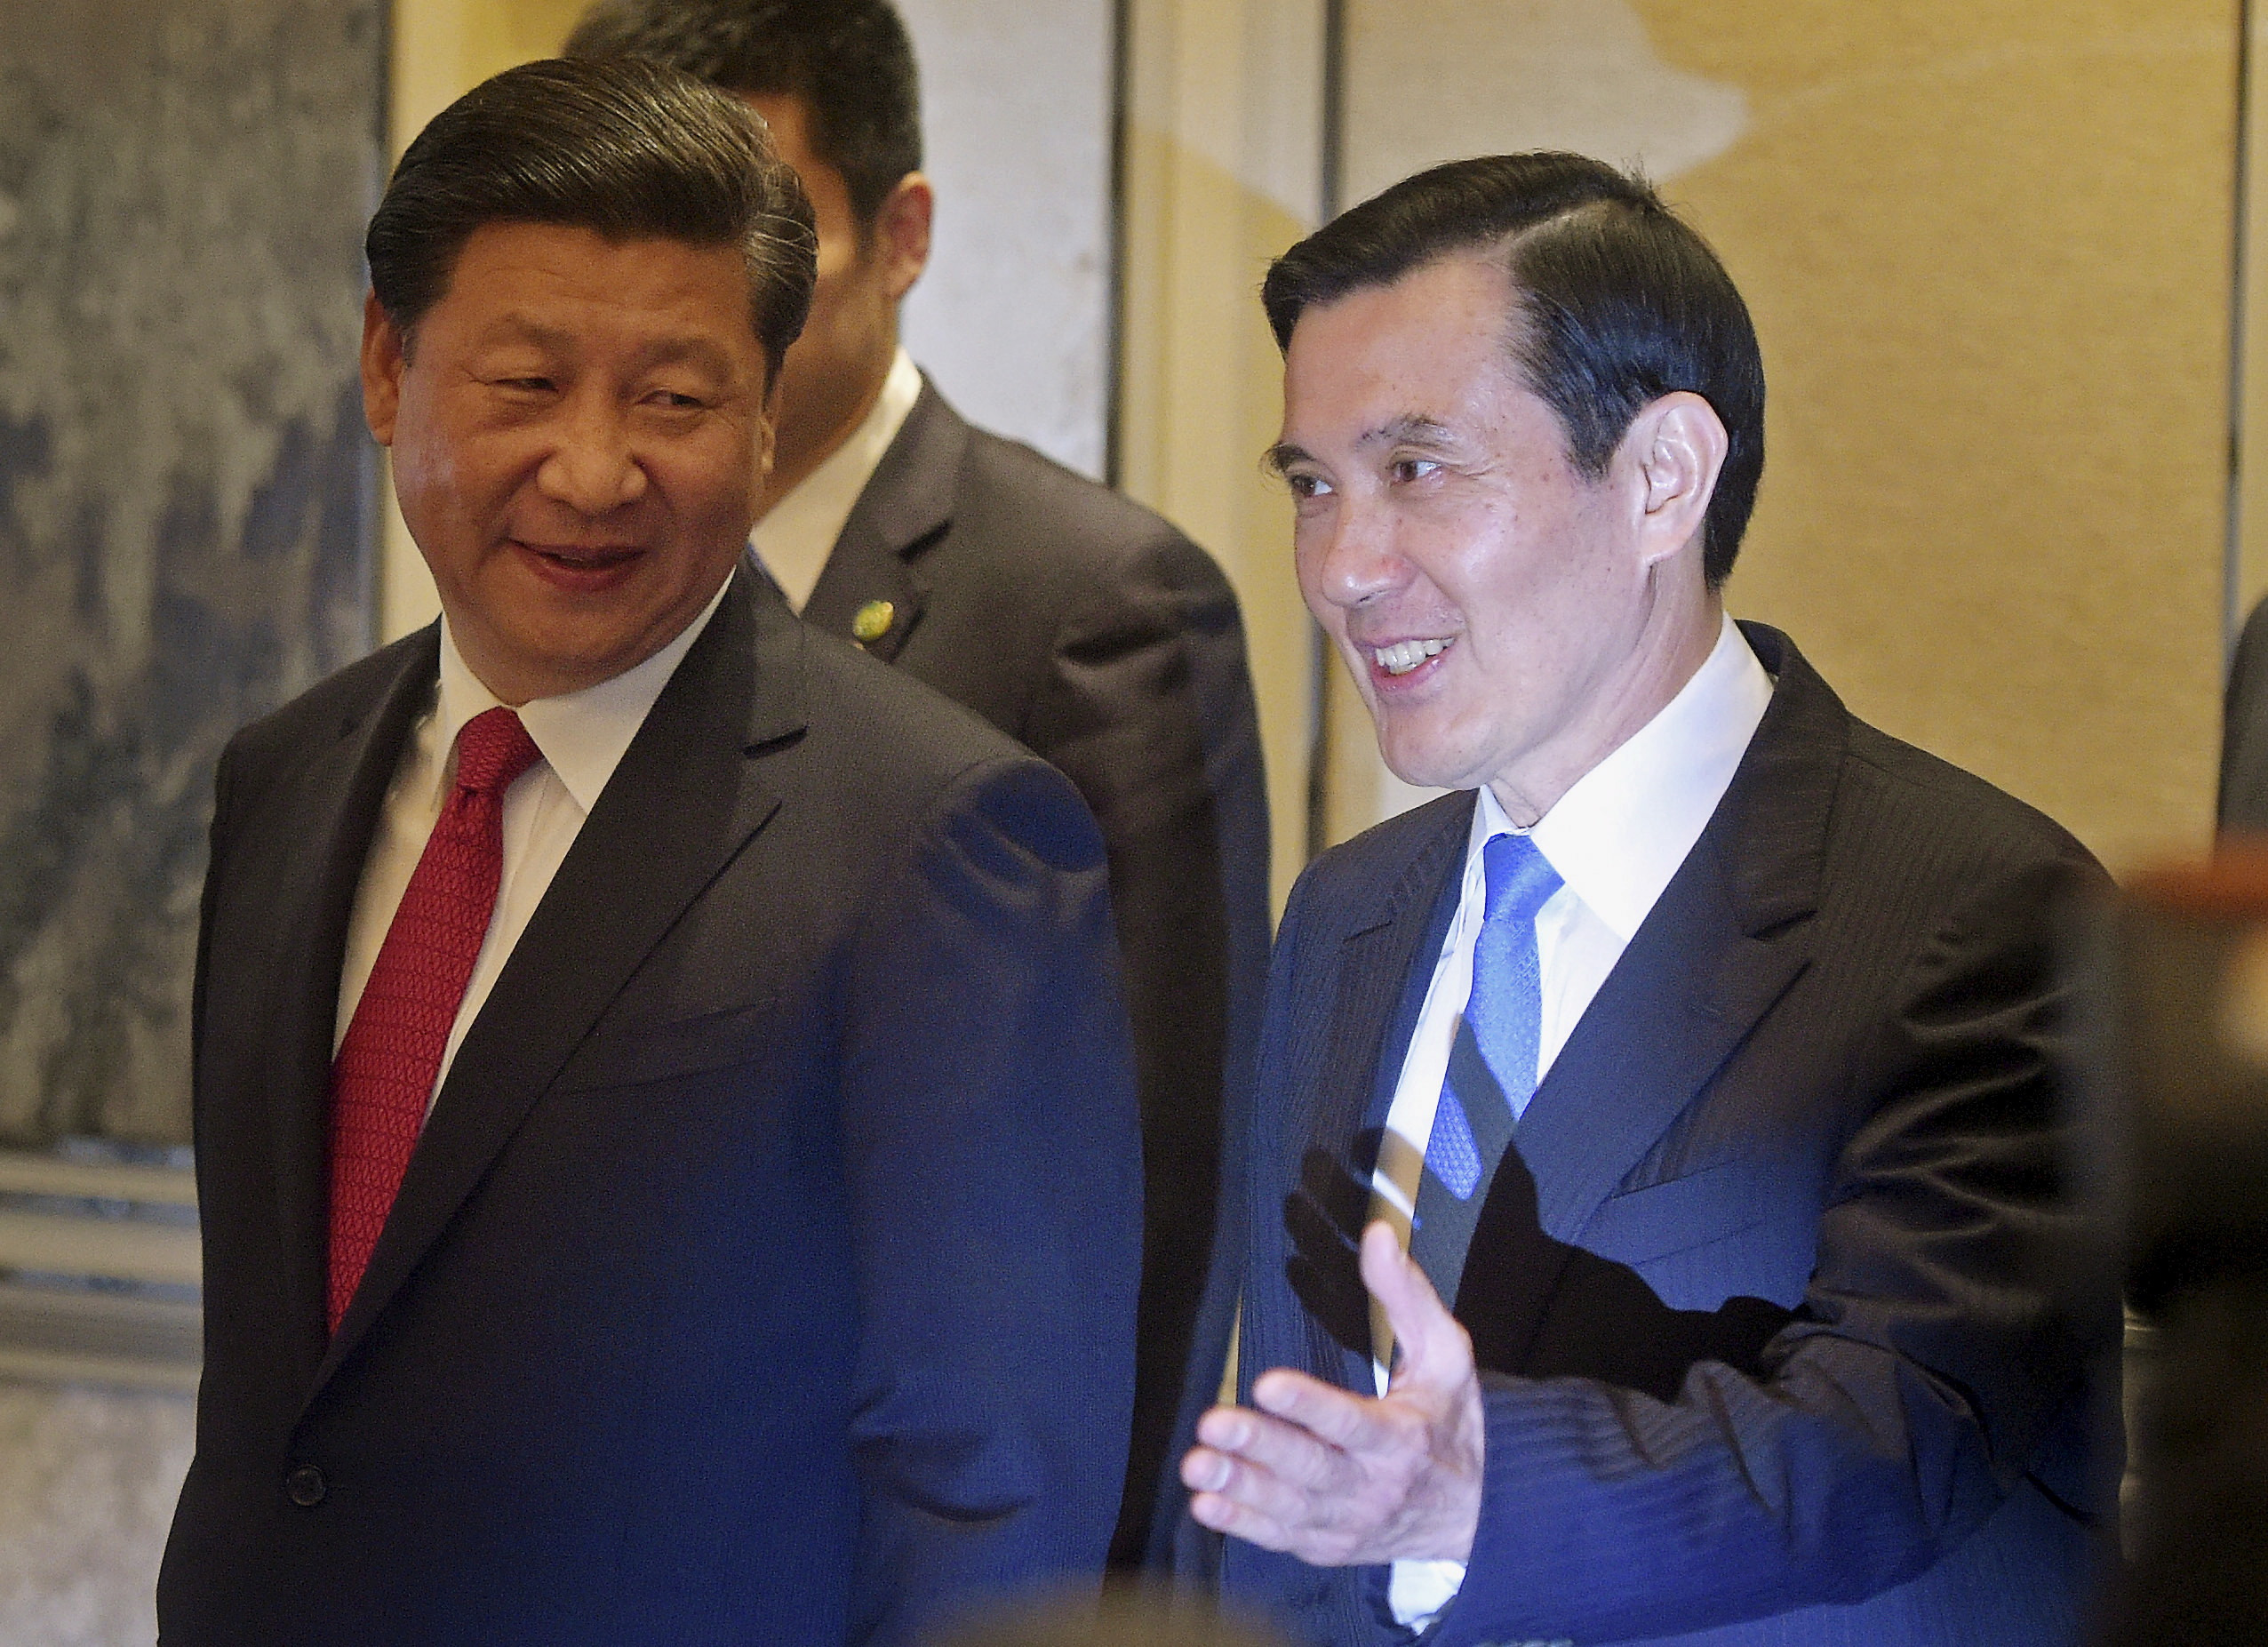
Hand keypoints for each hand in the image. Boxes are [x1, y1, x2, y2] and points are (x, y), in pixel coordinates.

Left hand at [1181, 1220, 1484, 1565]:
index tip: (1267, 1382)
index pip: (1352, 1421)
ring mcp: (1350, 1522)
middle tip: (1213, 1422)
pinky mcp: (1328, 1545)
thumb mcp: (1446, 1353)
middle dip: (1261, 1446)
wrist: (1477, 1513)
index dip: (1309, 1405)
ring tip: (1197, 1464)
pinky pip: (1282, 1538)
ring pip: (1290, 1507)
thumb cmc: (1451, 1420)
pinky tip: (1207, 1504)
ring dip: (1240, 1486)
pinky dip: (1243, 1525)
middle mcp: (1375, 1486)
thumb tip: (1377, 1235)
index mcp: (1403, 1437)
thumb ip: (1408, 1294)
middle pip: (1312, 1468)